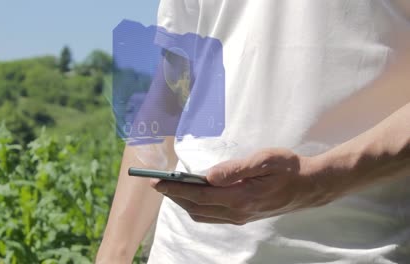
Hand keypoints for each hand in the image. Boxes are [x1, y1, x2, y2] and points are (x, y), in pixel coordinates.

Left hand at [151, 148, 339, 224]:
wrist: (308, 186)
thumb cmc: (288, 168)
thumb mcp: (265, 160)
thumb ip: (236, 168)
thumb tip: (208, 175)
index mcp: (241, 198)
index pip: (199, 195)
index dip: (175, 189)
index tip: (157, 182)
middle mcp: (237, 212)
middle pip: (196, 207)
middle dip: (173, 196)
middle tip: (156, 183)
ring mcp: (239, 217)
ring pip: (202, 214)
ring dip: (183, 202)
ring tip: (170, 188)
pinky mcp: (242, 216)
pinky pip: (211, 216)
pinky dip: (196, 206)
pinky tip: (193, 195)